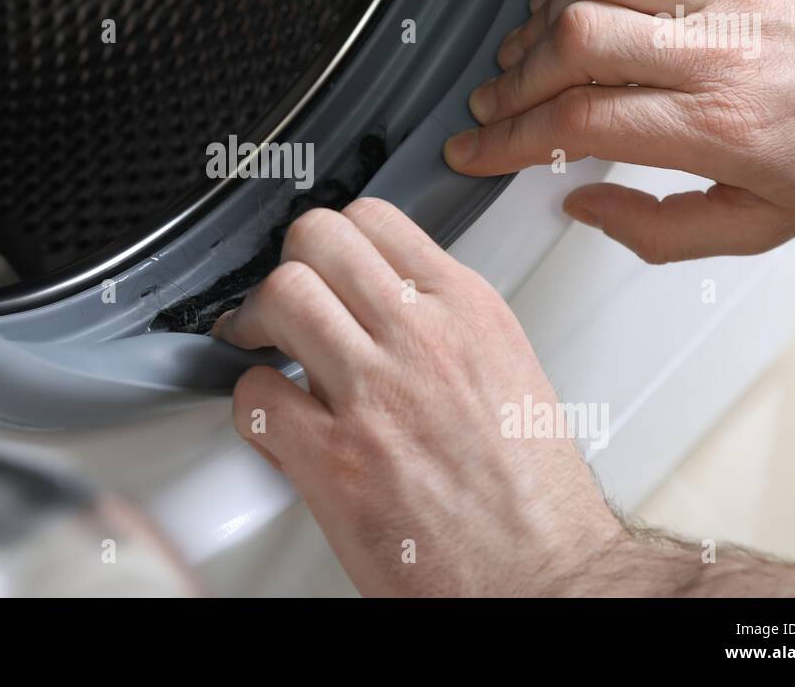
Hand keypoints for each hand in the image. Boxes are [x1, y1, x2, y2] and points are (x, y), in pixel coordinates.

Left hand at [214, 197, 622, 596]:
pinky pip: (256, 394)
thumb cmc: (532, 494)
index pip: (373, 217)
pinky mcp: (336, 459)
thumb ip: (444, 323)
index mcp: (468, 310)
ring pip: (280, 295)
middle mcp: (423, 339)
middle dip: (286, 268)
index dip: (331, 241)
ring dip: (255, 323)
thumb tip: (384, 303)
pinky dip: (250, 405)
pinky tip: (275, 421)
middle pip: (315, 240)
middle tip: (282, 308)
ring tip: (264, 352)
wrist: (544, 577)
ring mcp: (377, 395)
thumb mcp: (508, 369)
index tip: (321, 270)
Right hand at [444, 0, 794, 262]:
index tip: (473, 148)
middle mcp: (719, 51)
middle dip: (513, 80)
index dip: (509, 139)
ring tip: (526, 49)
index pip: (582, 123)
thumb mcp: (758, 225)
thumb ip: (659, 231)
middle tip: (492, 103)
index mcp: (722, 125)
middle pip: (577, 44)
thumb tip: (582, 205)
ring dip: (542, 17)